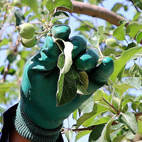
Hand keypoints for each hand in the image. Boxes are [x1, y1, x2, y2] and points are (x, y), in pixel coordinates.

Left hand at [14, 26, 113, 141]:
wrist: (40, 109)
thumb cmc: (35, 85)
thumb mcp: (36, 69)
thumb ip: (46, 55)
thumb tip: (54, 38)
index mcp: (56, 49)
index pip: (61, 35)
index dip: (62, 31)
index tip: (62, 32)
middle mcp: (72, 55)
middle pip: (80, 43)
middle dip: (78, 45)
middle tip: (71, 52)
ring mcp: (83, 68)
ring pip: (92, 57)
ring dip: (89, 57)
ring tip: (81, 64)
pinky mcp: (92, 82)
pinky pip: (102, 74)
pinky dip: (106, 68)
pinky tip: (107, 63)